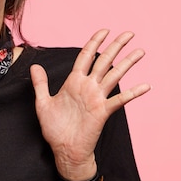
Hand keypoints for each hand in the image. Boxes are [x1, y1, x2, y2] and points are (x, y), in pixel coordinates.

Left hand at [30, 29, 150, 179]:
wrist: (63, 151)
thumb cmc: (54, 129)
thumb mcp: (42, 103)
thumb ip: (40, 84)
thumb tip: (35, 65)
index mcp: (73, 82)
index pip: (85, 56)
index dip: (94, 42)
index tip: (104, 30)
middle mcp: (88, 87)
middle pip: (104, 61)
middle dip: (116, 46)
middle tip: (129, 33)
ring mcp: (97, 98)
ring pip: (114, 75)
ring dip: (128, 63)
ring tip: (140, 51)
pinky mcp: (103, 111)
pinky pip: (120, 99)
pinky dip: (133, 93)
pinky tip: (145, 86)